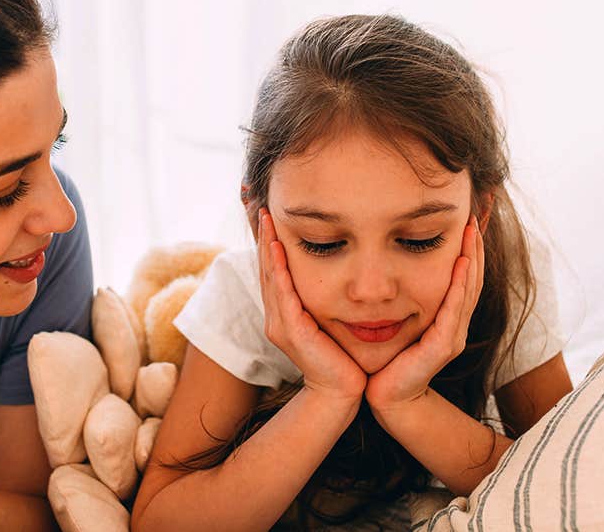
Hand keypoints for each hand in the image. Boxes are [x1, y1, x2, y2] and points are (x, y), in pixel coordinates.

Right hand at [257, 208, 364, 402]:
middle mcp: (277, 318)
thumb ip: (324, 304)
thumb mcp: (329, 325)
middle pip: (266, 270)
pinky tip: (278, 248)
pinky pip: (283, 294)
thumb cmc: (341, 361)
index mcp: (285, 315)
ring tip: (266, 219)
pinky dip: (279, 269)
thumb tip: (336, 278)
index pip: (274, 272)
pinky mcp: (291, 332)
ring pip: (270, 277)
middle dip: (265, 238)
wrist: (340, 394)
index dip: (270, 244)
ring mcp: (280, 325)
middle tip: (263, 208)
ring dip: (268, 246)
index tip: (271, 217)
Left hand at [365, 216, 484, 412]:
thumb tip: (391, 266)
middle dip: (474, 246)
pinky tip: (461, 265)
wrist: (387, 397)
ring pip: (467, 290)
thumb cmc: (387, 358)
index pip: (462, 277)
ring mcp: (452, 337)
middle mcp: (455, 325)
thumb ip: (403, 299)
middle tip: (476, 214)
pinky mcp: (442, 347)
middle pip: (471, 278)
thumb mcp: (399, 321)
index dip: (467, 249)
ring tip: (472, 231)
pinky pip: (453, 310)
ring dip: (471, 259)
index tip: (467, 219)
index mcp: (447, 319)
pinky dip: (459, 286)